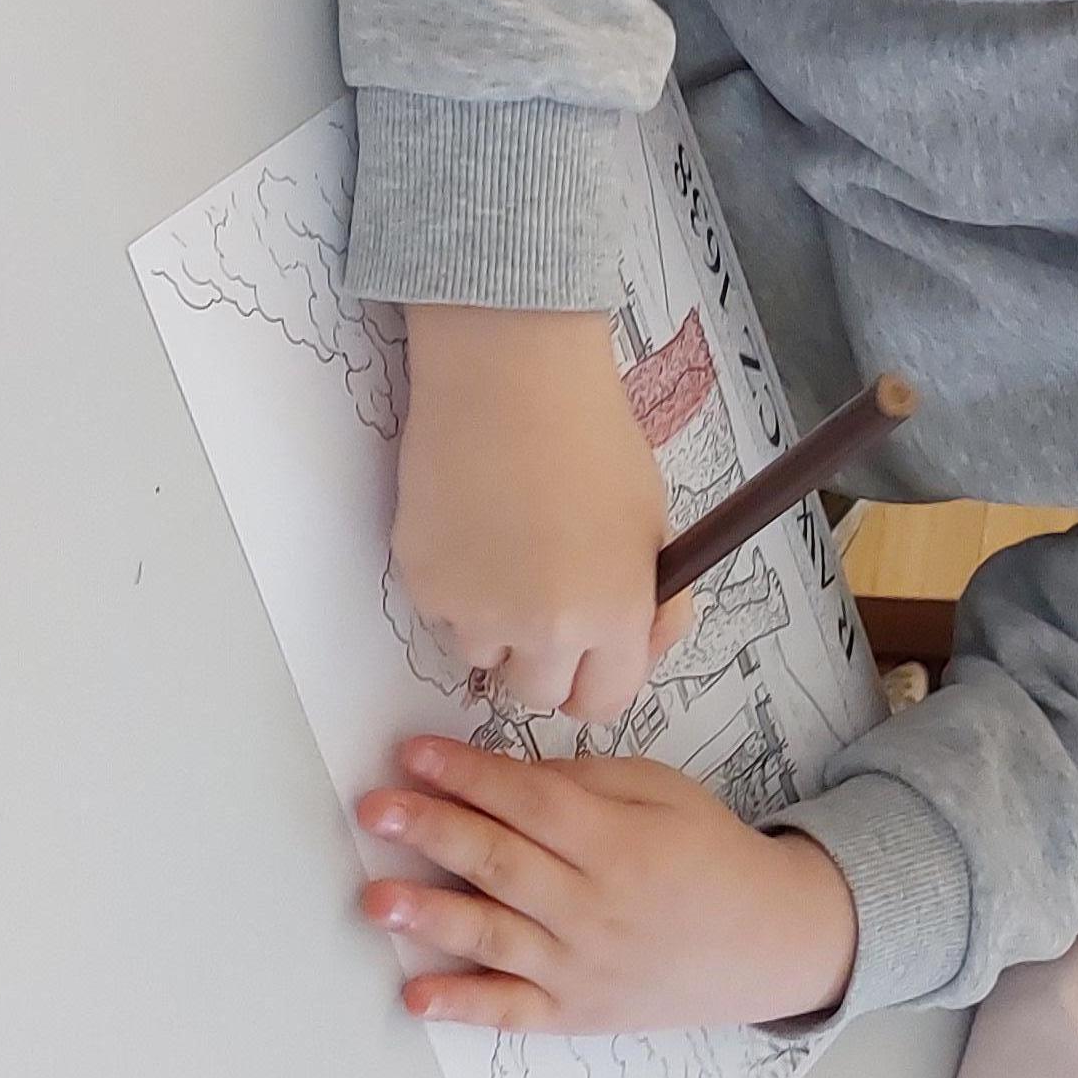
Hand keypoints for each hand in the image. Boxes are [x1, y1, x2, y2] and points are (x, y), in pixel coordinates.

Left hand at [354, 737, 856, 1033]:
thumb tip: (505, 774)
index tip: (413, 754)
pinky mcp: (575, 1014)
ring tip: (374, 899)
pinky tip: (416, 996)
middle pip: (501, 864)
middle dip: (433, 832)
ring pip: (494, 937)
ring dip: (429, 916)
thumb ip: (586, 782)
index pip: (530, 802)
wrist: (766, 943)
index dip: (469, 776)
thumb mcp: (663, 793)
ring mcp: (581, 967)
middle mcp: (593, 907)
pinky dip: (463, 1007)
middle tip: (374, 809)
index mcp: (618, 843)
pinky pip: (512, 1013)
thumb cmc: (708, 854)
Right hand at [391, 304, 696, 719]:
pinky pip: (442, 614)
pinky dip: (455, 586)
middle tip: (542, 599)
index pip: (603, 703)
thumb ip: (652, 601)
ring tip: (505, 547)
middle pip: (537, 695)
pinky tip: (472, 524)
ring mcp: (476, 610)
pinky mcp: (423, 583)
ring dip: (494, 624)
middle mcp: (544, 628)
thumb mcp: (654, 523)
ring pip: (482, 656)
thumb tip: (642, 646)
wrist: (510, 374)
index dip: (596, 677)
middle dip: (542, 660)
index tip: (589, 653)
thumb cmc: (591, 436)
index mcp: (613, 614)